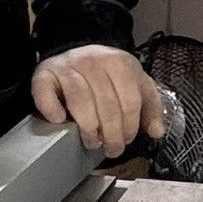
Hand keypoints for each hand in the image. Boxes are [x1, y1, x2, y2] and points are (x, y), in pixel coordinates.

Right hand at [31, 44, 165, 158]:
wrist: (77, 53)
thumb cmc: (109, 75)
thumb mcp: (136, 83)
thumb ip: (150, 106)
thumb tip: (157, 132)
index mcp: (120, 62)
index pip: (129, 100)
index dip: (130, 125)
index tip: (127, 139)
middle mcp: (94, 60)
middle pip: (106, 104)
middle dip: (112, 134)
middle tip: (111, 149)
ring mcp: (68, 66)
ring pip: (80, 100)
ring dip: (88, 128)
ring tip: (92, 141)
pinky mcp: (45, 73)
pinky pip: (45, 91)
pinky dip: (51, 108)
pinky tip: (59, 120)